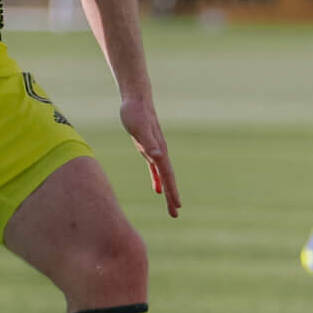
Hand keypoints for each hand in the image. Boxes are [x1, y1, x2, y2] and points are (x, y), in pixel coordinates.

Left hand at [117, 94, 181, 218]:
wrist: (137, 98)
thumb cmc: (135, 112)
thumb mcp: (139, 128)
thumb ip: (149, 143)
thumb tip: (159, 157)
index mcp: (159, 151)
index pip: (167, 175)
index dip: (172, 191)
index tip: (177, 206)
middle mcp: (160, 152)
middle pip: (168, 178)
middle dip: (172, 197)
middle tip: (175, 214)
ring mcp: (155, 150)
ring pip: (163, 176)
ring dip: (168, 191)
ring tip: (172, 206)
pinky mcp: (148, 148)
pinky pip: (155, 169)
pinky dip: (157, 180)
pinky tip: (157, 190)